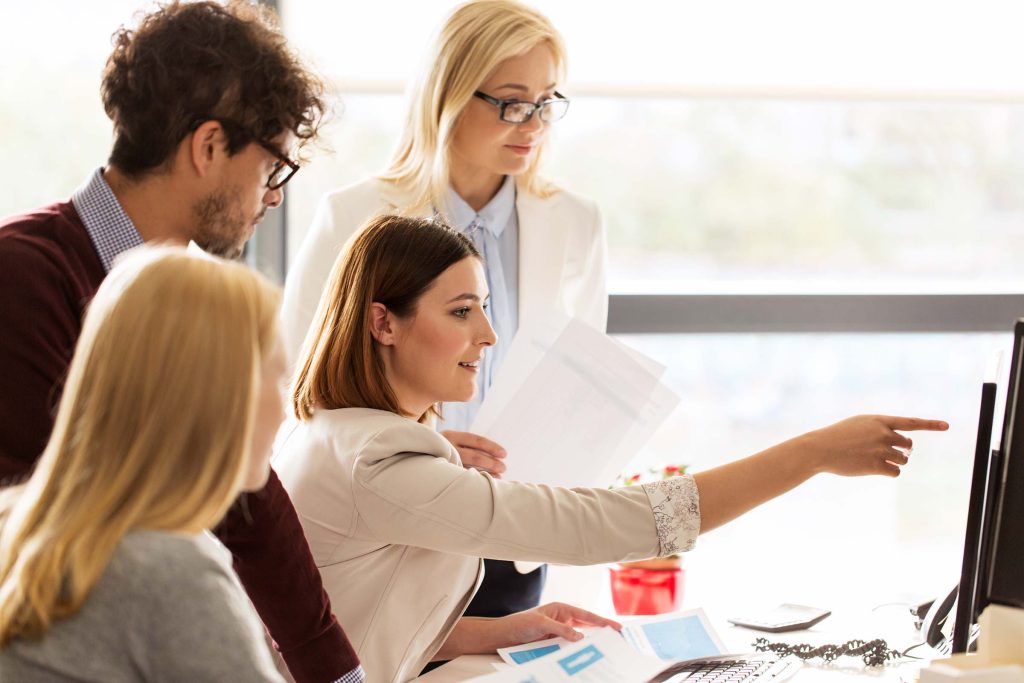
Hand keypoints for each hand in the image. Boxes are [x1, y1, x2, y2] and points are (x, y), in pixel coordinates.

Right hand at [442, 430, 506, 477]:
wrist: (412, 459)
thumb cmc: (439, 449)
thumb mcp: (450, 442)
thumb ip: (466, 446)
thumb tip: (494, 455)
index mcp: (450, 435)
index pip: (474, 440)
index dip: (491, 446)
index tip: (504, 454)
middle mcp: (444, 446)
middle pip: (473, 454)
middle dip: (490, 462)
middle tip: (504, 467)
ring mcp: (441, 459)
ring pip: (467, 466)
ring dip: (485, 471)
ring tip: (499, 476)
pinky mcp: (438, 472)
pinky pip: (459, 476)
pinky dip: (474, 478)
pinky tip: (485, 482)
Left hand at [494, 602, 621, 648]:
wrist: (502, 637)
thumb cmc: (518, 624)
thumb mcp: (540, 624)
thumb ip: (561, 630)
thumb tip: (581, 637)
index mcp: (561, 609)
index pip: (586, 615)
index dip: (603, 621)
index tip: (617, 627)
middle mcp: (562, 620)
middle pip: (587, 627)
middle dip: (601, 633)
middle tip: (617, 640)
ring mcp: (559, 633)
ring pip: (579, 639)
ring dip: (589, 644)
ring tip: (605, 651)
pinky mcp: (554, 644)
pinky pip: (570, 648)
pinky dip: (577, 652)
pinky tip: (584, 658)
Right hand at [806, 414, 948, 477]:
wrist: (820, 448)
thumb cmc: (838, 436)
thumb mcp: (859, 424)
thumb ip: (881, 428)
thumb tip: (904, 445)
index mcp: (879, 420)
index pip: (911, 422)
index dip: (930, 424)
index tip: (947, 426)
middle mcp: (882, 433)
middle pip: (908, 445)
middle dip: (901, 450)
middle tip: (887, 452)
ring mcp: (880, 450)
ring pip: (903, 460)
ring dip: (894, 462)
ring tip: (875, 460)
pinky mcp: (876, 466)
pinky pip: (895, 472)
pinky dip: (889, 472)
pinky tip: (874, 468)